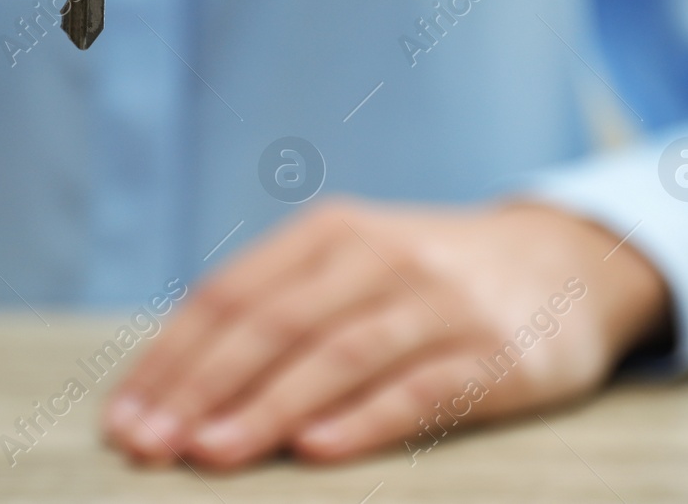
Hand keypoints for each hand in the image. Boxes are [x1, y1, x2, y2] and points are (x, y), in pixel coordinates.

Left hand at [103, 198, 669, 467]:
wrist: (564, 262)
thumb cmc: (425, 278)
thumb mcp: (350, 264)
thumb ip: (276, 307)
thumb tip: (174, 385)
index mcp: (327, 233)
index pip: (229, 295)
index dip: (170, 358)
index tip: (123, 418)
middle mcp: (376, 257)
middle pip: (271, 324)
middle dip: (200, 388)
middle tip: (149, 445)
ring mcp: (436, 303)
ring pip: (336, 355)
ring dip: (266, 407)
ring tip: (210, 453)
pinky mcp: (492, 354)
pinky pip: (419, 389)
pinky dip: (363, 419)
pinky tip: (314, 450)